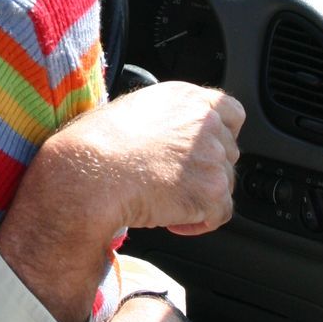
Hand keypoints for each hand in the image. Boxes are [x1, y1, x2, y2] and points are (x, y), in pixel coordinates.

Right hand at [0, 81, 242, 321]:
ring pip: (225, 183)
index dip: (221, 134)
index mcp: (187, 98)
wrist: (91, 172)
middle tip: (176, 182)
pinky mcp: (211, 191)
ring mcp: (213, 156)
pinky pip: (220, 214)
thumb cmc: (96, 143)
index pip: (231, 113)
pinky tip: (172, 221)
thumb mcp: (133, 109)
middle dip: (207, 169)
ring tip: (166, 202)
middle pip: (228, 151)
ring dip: (201, 195)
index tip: (206, 150)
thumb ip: (165, 117)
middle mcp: (205, 123)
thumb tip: (166, 134)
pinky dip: (199, 223)